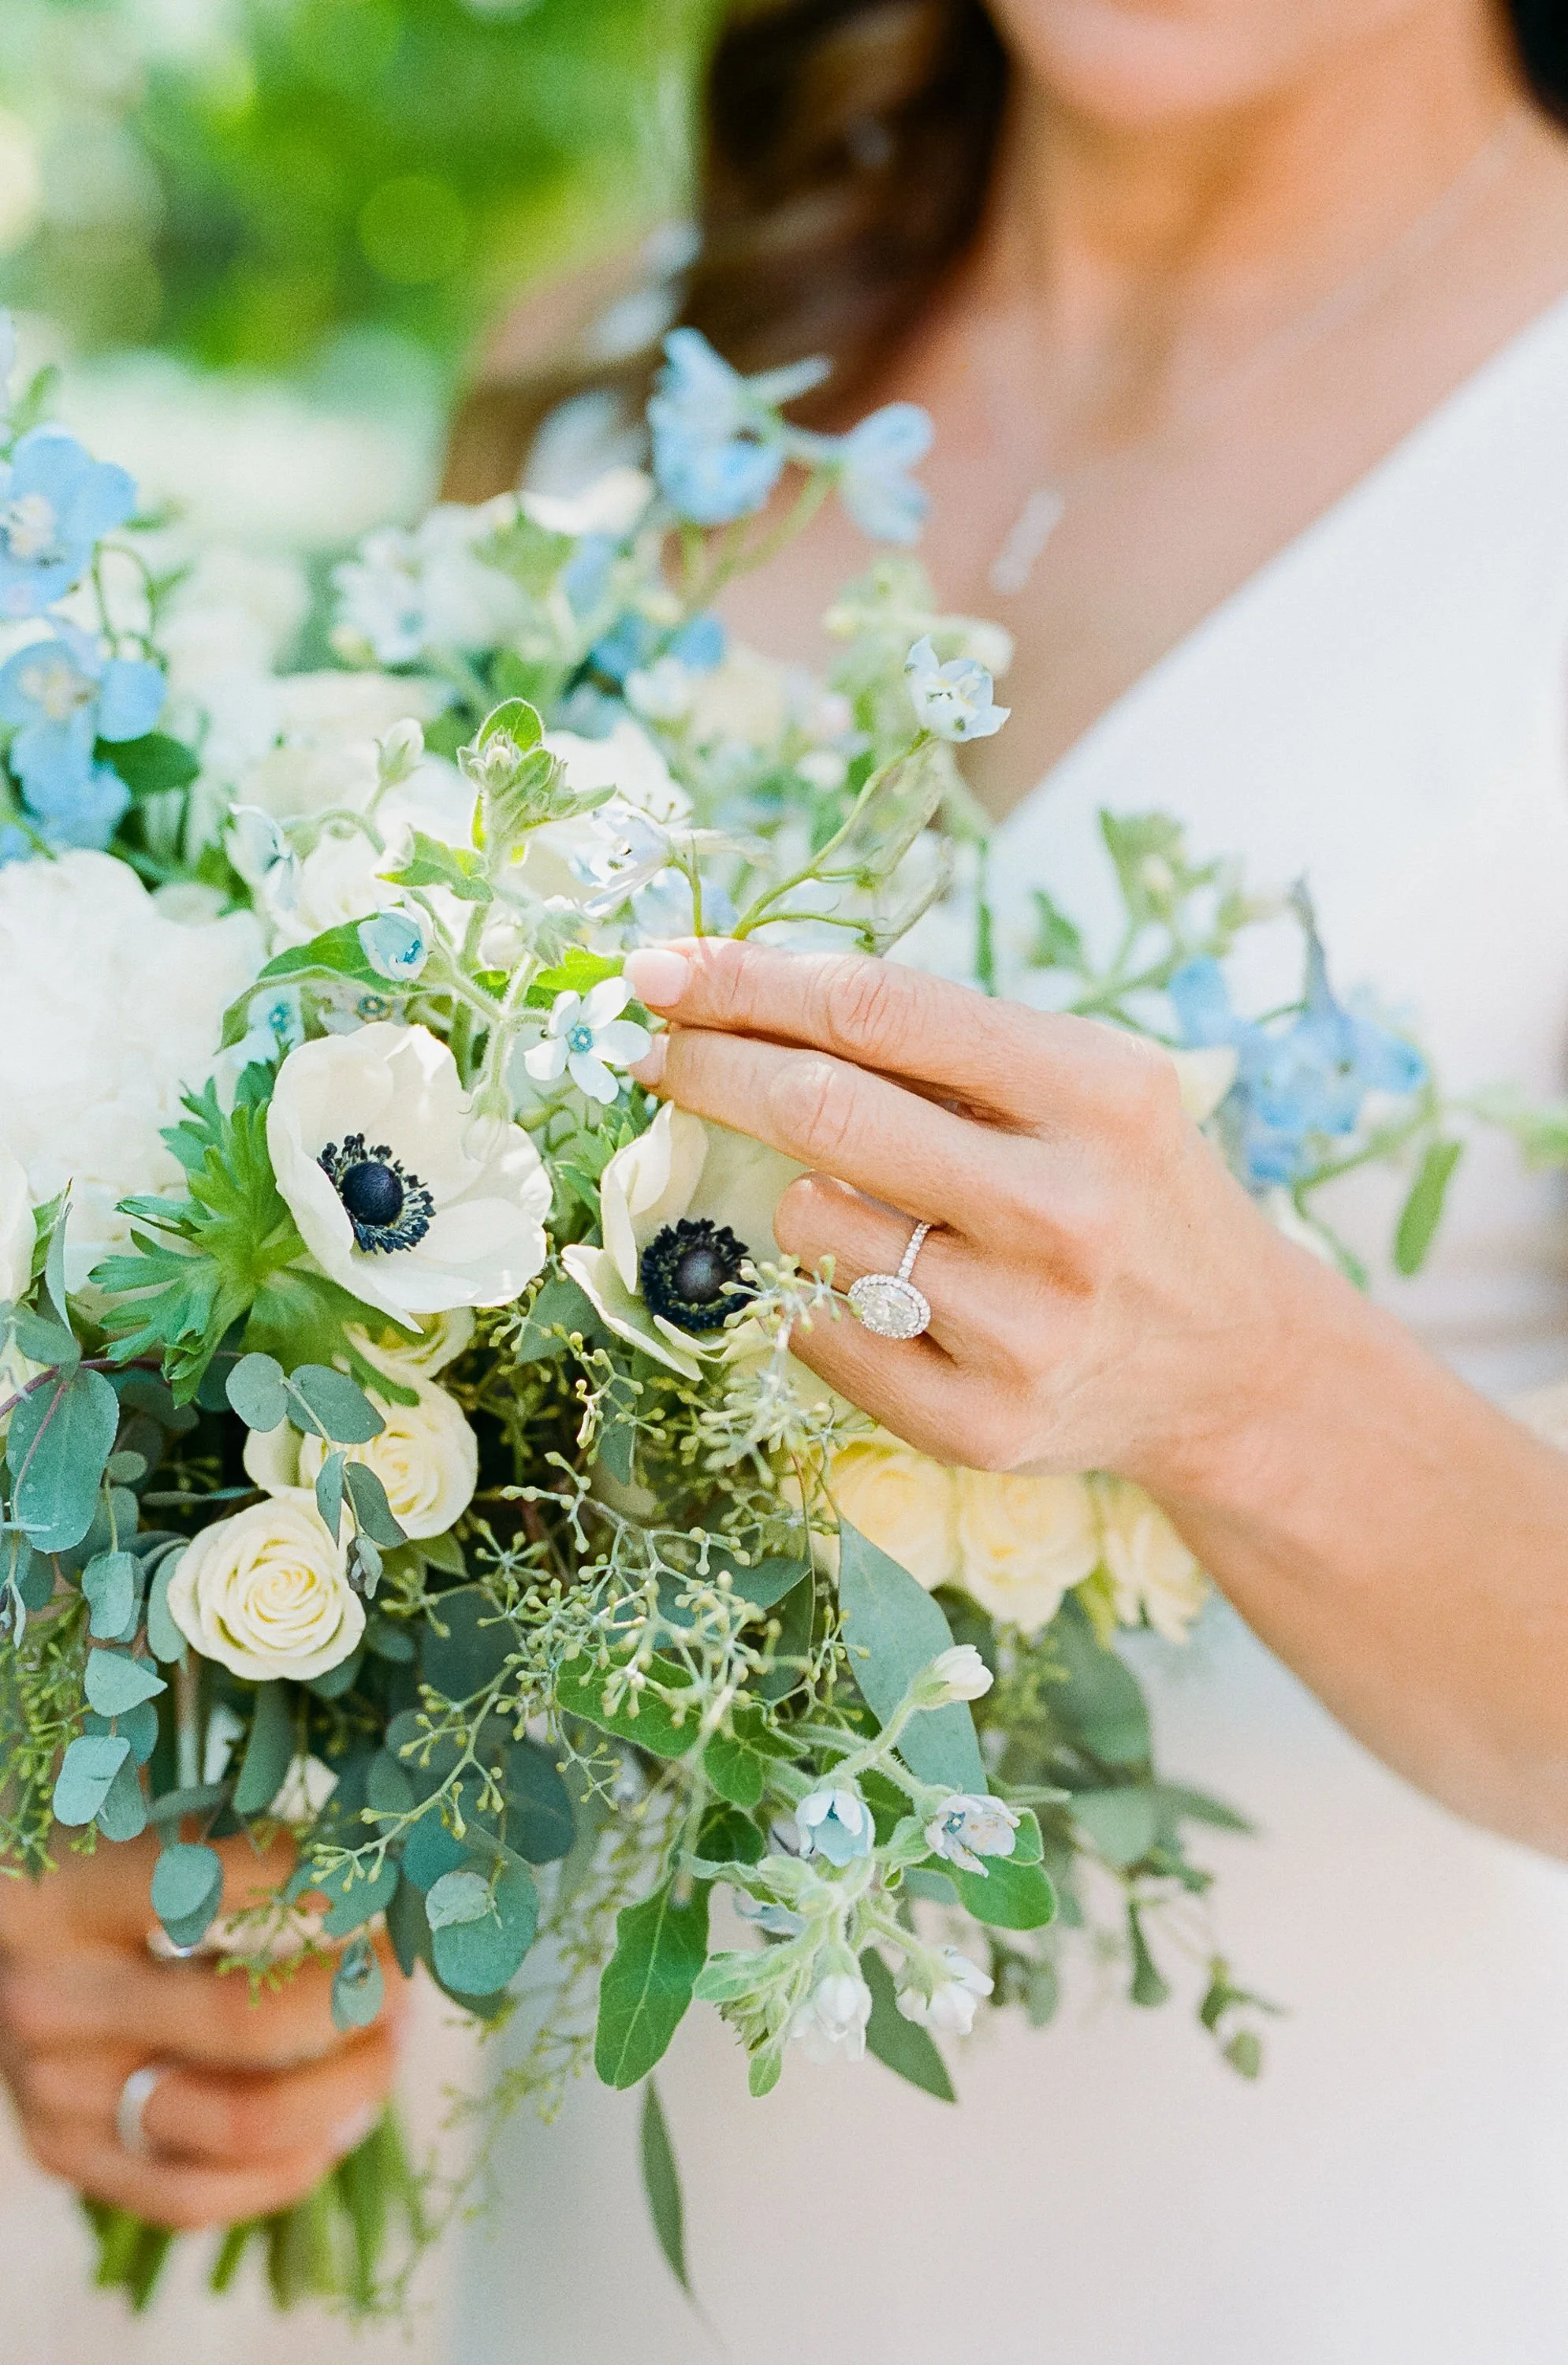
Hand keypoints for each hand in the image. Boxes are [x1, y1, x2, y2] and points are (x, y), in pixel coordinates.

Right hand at [0, 1834, 403, 2230]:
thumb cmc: (90, 1845)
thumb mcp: (135, 1797)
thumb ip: (229, 1810)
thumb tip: (373, 1830)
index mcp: (60, 1894)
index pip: (210, 1886)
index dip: (321, 1881)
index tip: (389, 1872)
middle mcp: (49, 1998)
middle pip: (245, 2023)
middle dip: (355, 1998)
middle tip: (405, 1966)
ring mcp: (55, 2090)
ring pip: (240, 2123)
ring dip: (347, 2086)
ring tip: (393, 2038)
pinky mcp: (67, 2154)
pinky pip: (197, 2196)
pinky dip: (292, 2166)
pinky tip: (345, 2118)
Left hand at [624, 938, 1339, 1493]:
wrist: (1232, 1362)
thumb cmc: (1127, 1192)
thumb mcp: (1086, 1087)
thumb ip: (941, 1043)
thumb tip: (735, 993)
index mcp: (1098, 1092)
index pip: (877, 1008)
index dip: (747, 981)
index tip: (663, 969)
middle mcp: (1069, 1208)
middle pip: (822, 1109)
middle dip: (707, 1066)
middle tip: (647, 1049)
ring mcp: (1026, 1327)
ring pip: (811, 1224)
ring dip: (795, 1200)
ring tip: (863, 1208)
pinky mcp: (984, 1423)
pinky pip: (820, 1333)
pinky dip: (814, 1298)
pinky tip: (877, 1293)